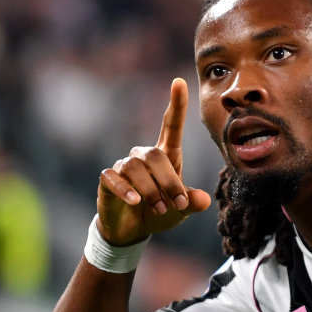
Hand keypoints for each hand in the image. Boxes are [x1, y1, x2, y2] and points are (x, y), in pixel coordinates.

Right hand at [97, 79, 211, 246]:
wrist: (132, 230)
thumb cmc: (159, 212)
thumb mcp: (180, 211)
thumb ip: (191, 202)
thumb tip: (203, 200)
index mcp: (166, 156)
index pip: (171, 125)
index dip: (176, 104)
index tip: (179, 82)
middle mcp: (144, 156)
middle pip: (156, 155)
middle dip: (169, 181)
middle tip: (178, 204)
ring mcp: (124, 166)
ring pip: (137, 167)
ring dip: (151, 190)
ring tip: (161, 210)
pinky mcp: (108, 180)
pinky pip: (114, 178)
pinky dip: (126, 190)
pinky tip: (135, 202)